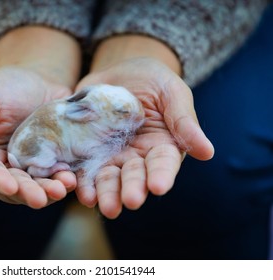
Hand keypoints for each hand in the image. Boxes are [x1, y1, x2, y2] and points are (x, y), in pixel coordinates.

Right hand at [0, 66, 76, 207]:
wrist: (41, 81)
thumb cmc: (6, 86)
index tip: (9, 187)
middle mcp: (3, 168)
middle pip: (13, 188)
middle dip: (27, 193)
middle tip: (40, 199)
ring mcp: (29, 170)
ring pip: (36, 188)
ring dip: (48, 192)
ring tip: (62, 187)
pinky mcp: (51, 166)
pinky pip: (56, 179)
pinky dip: (63, 182)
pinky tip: (71, 180)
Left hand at [75, 57, 213, 217]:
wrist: (120, 72)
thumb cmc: (153, 80)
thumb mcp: (171, 92)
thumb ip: (184, 121)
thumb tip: (207, 152)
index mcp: (162, 145)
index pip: (163, 164)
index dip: (161, 175)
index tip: (158, 187)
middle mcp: (137, 156)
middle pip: (134, 176)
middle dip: (131, 189)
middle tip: (129, 201)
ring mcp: (111, 155)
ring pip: (108, 178)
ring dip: (105, 193)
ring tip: (101, 204)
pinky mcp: (88, 150)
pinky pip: (84, 168)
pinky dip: (82, 180)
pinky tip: (81, 191)